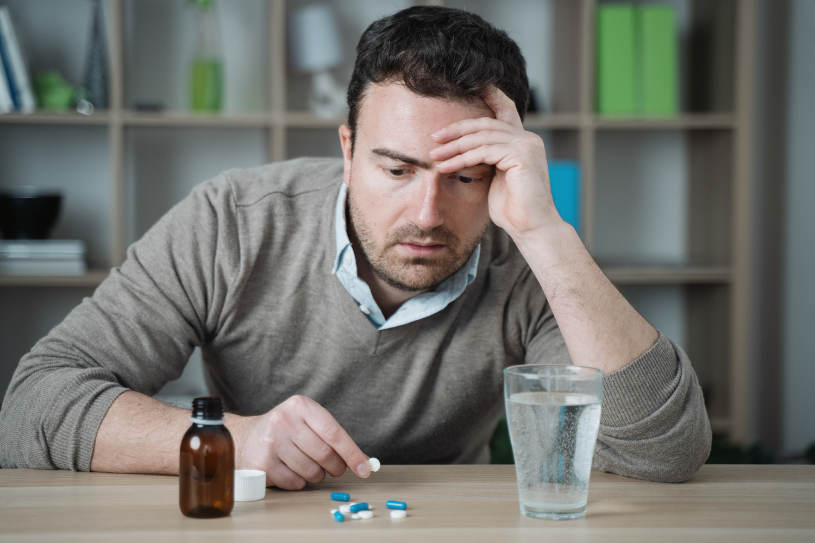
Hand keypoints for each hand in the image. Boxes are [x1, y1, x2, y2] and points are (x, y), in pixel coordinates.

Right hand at [231, 395, 370, 489]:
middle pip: (325, 454)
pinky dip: (299, 482)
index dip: (352, 454)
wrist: (244, 438)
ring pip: (312, 471)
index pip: (334, 433)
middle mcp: (284, 421)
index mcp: (300, 406)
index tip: (365, 469)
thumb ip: (333, 436)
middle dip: (335, 467)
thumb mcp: (306, 421)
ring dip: (317, 475)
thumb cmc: (285, 431)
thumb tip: (364, 463)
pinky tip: (291, 470)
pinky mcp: (262, 464)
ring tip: (308, 465)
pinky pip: (295, 482)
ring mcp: (271, 443)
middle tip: (335, 468)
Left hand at [429, 86, 561, 239]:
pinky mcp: (521, 156)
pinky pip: (483, 151)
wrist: (531, 228)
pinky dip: (461, 159)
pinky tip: (444, 167)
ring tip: (434, 155)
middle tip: (434, 138)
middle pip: (485, 124)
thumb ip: (486, 159)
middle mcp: (528, 139)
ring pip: (482, 137)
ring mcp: (526, 145)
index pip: (504, 110)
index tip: (468, 88)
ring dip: (454, 146)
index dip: (488, 95)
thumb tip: (465, 151)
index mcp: (523, 141)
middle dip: (457, 129)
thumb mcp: (496, 177)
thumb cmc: (513, 209)